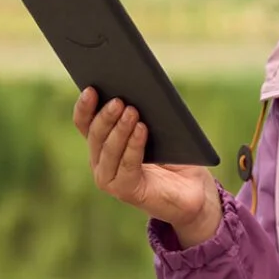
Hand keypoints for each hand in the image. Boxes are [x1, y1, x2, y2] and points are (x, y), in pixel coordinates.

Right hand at [73, 88, 220, 243]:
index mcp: (102, 143)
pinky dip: (134, 146)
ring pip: (108, 150)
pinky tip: (142, 129)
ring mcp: (110, 178)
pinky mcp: (125, 191)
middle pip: (95, 135)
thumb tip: (136, 88)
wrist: (192, 188)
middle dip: (105, 116)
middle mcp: (100, 161)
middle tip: (118, 100)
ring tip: (132, 111)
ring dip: (120, 129)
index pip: (85, 123)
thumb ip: (141, 113)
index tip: (91, 88)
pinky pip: (127, 166)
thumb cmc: (174, 155)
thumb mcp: (156, 128)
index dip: (85, 107)